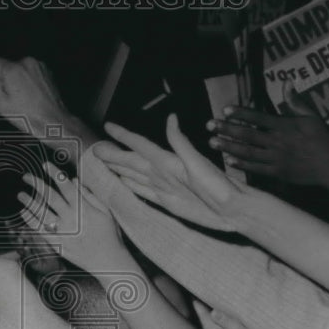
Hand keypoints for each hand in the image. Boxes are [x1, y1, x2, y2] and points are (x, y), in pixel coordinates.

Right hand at [0, 56, 68, 138]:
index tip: (1, 91)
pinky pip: (30, 70)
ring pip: (19, 68)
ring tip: (25, 97)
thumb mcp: (0, 102)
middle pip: (7, 65)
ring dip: (18, 79)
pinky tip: (33, 94)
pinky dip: (29, 79)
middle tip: (13, 97)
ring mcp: (38, 65)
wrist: (52, 120)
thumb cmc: (25, 115)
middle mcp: (25, 62)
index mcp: (12, 69)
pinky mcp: (46, 69)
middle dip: (7, 78)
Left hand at [17, 161, 128, 273]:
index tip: (45, 165)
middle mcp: (71, 218)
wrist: (108, 261)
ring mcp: (63, 232)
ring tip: (21, 194)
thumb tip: (74, 181)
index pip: (65, 186)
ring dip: (29, 202)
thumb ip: (89, 195)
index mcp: (83, 208)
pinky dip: (31, 220)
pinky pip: (40, 230)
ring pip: (41, 213)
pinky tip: (24, 212)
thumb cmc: (109, 235)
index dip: (54, 173)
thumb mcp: (105, 211)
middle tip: (26, 177)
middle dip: (36, 184)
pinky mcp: (58, 244)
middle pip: (50, 197)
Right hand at [93, 114, 242, 232]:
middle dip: (113, 154)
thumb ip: (181, 143)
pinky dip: (130, 187)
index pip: (140, 145)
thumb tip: (171, 118)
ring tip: (104, 164)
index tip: (108, 126)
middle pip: (131, 161)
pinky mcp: (168, 202)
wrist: (234, 210)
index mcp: (168, 162)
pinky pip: (143, 192)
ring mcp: (164, 187)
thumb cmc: (221, 187)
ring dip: (119, 169)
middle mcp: (163, 173)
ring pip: (134, 176)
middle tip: (94, 148)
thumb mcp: (199, 163)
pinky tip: (123, 184)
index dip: (124, 136)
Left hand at [208, 83, 328, 185]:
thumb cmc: (323, 140)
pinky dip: (242, 164)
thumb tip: (287, 82)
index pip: (259, 117)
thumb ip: (296, 101)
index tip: (225, 109)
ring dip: (228, 146)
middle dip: (227, 129)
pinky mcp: (277, 172)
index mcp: (286, 126)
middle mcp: (278, 142)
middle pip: (248, 134)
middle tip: (209, 125)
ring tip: (212, 142)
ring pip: (248, 152)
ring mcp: (277, 158)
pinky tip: (228, 160)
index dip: (241, 113)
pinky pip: (256, 168)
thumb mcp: (312, 117)